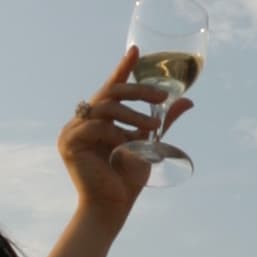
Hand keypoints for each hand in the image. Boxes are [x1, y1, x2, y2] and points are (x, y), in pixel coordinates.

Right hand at [57, 50, 181, 221]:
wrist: (113, 206)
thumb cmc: (128, 178)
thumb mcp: (150, 143)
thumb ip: (164, 122)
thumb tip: (188, 102)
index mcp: (99, 118)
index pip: (112, 87)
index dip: (123, 68)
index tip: (136, 51)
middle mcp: (83, 120)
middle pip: (110, 92)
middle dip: (138, 91)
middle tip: (161, 98)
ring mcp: (72, 130)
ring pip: (106, 107)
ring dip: (133, 114)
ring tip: (154, 128)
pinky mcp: (69, 142)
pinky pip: (96, 126)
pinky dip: (116, 132)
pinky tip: (128, 144)